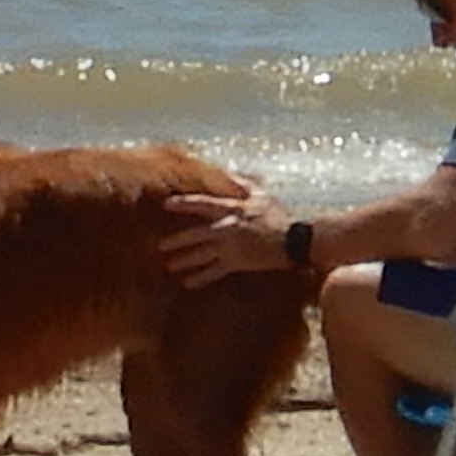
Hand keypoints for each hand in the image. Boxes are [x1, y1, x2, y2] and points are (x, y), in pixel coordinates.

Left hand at [165, 186, 291, 287]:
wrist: (296, 240)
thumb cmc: (280, 215)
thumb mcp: (261, 194)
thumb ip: (243, 183)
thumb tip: (229, 172)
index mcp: (233, 208)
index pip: (202, 204)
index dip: (183, 204)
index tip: (167, 204)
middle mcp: (227, 228)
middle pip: (195, 235)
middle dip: (176, 241)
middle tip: (159, 246)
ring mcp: (231, 248)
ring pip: (201, 255)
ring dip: (184, 260)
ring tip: (169, 266)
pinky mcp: (238, 263)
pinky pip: (215, 272)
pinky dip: (200, 278)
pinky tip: (187, 282)